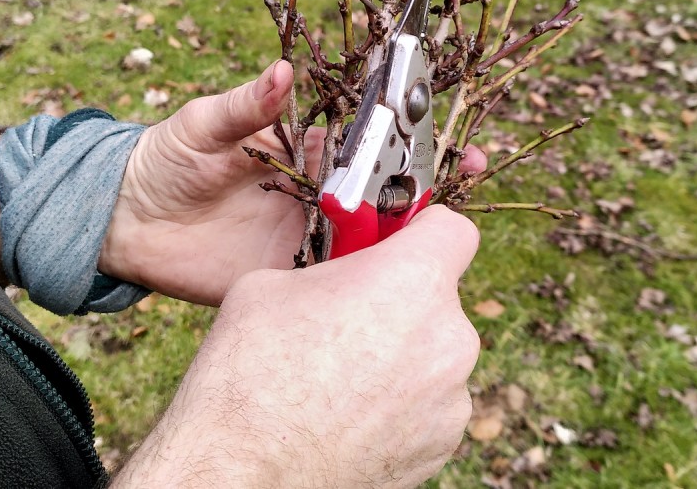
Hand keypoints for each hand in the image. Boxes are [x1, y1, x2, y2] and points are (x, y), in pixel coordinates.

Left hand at [100, 61, 485, 305]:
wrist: (125, 222)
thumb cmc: (166, 159)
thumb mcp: (205, 124)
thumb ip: (247, 106)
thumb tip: (285, 72)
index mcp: (306, 153)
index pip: (370, 142)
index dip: (409, 137)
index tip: (444, 130)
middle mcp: (319, 196)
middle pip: (384, 194)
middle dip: (428, 187)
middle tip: (467, 172)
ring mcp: (309, 240)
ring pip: (370, 242)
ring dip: (405, 238)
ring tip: (439, 231)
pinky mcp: (290, 280)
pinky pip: (335, 285)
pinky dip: (363, 284)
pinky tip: (391, 281)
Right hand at [113, 205, 480, 487]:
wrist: (242, 473)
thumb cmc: (250, 371)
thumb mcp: (276, 284)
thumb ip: (336, 268)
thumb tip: (347, 276)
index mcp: (413, 280)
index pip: (454, 230)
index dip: (424, 232)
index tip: (397, 242)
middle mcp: (449, 336)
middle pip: (438, 297)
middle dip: (399, 299)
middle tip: (347, 316)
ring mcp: (452, 397)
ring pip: (433, 353)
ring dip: (401, 355)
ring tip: (340, 378)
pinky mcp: (442, 444)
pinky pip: (429, 403)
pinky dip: (400, 404)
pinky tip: (349, 416)